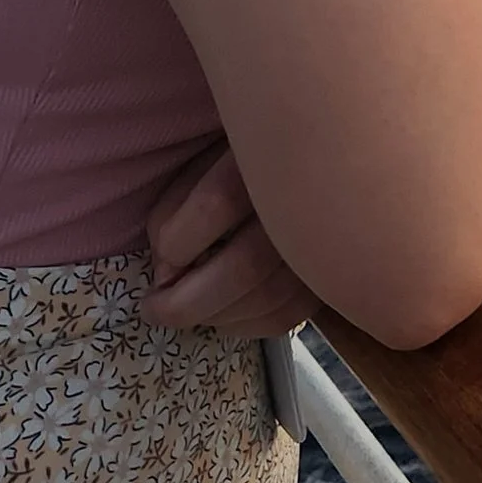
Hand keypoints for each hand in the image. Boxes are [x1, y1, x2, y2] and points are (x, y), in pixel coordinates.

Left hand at [143, 141, 312, 338]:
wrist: (310, 166)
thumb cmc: (236, 168)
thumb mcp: (195, 169)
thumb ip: (171, 212)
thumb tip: (168, 273)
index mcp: (266, 156)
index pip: (219, 202)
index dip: (178, 242)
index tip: (160, 257)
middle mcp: (303, 197)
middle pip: (247, 265)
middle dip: (187, 302)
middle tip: (154, 309)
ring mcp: (322, 238)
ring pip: (270, 297)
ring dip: (216, 317)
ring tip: (187, 312)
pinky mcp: (327, 271)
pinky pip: (289, 314)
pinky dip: (247, 326)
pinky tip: (223, 316)